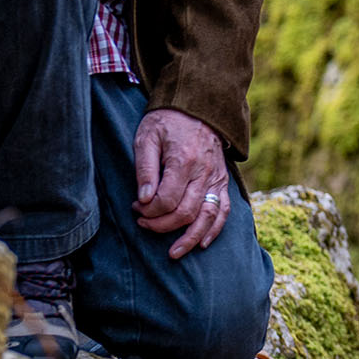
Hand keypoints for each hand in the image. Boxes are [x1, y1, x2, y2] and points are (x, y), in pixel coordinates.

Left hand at [134, 107, 231, 258]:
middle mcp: (204, 172)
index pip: (167, 199)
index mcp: (184, 160)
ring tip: (174, 253)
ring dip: (190, 238)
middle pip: (186, 212)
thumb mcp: (147, 137)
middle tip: (143, 224)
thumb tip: (143, 200)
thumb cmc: (167, 121)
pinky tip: (202, 242)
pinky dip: (214, 229)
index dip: (149, 211)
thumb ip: (145, 169)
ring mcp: (216, 178)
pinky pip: (223, 210)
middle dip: (162, 226)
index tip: (136, 208)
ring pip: (207, 216)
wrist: (198, 105)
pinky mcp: (222, 181)